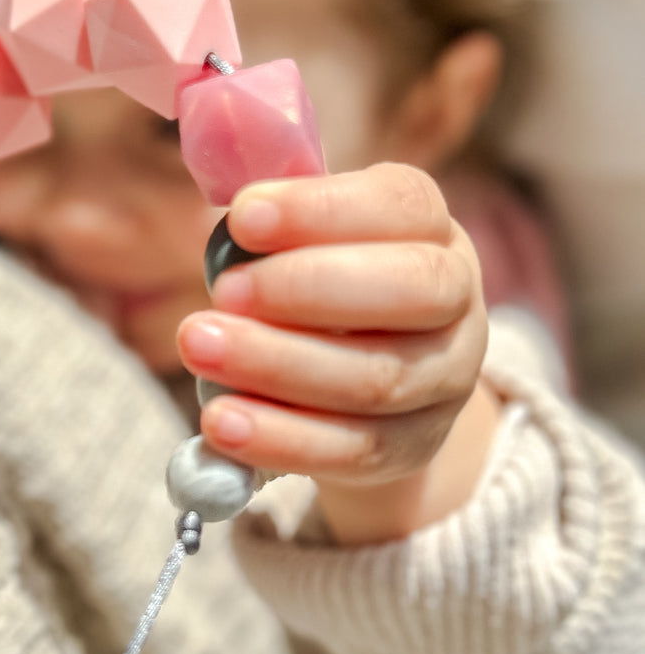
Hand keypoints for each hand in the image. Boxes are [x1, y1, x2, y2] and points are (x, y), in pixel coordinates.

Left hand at [176, 163, 500, 544]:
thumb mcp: (305, 243)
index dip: (321, 209)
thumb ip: (271, 222)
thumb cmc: (319, 288)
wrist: (370, 388)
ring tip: (197, 346)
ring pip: (376, 378)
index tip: (241, 218)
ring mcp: (444, 381)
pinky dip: (280, 437)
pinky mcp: (412, 447)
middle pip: (411, 288)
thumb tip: (224, 208)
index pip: (400, 204)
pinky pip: (351, 449)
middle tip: (222, 290)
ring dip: (275, 363)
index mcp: (430, 229)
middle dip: (305, 286)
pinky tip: (219, 422)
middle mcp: (456, 300)